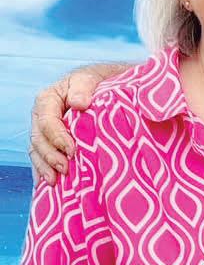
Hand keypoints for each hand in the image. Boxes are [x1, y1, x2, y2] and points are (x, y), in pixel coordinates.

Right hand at [30, 64, 125, 183]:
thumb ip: (83, 88)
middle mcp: (42, 117)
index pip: (47, 120)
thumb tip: (79, 103)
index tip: (72, 150)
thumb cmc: (96, 84)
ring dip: (44, 168)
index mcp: (48, 99)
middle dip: (50, 156)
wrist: (104, 89)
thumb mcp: (90, 79)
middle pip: (39, 139)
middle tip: (65, 169)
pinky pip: (42, 160)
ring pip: (37, 152)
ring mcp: (46, 133)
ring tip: (54, 182)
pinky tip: (49, 185)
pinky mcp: (53, 145)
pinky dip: (43, 172)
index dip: (57, 136)